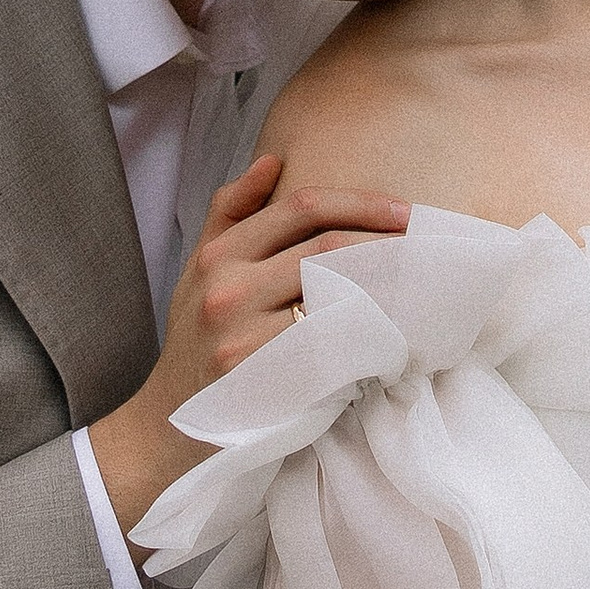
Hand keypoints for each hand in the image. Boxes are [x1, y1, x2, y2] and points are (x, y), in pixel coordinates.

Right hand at [87, 152, 407, 533]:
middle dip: (384, 241)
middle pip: (325, 245)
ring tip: (415, 286)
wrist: (166, 427)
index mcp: (218, 254)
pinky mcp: (259, 375)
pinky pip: (327, 344)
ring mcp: (242, 333)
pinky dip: (364, 335)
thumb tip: (272, 161)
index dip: (360, 202)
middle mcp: (227, 287)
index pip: (302, 207)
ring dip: (383, 287)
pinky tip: (390, 334)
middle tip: (423, 247)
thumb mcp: (198, 272)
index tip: (403, 211)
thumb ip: (230, 214)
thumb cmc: (194, 345)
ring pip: (333, 292)